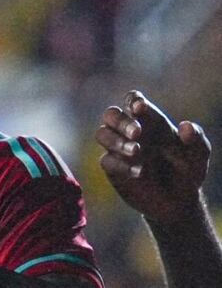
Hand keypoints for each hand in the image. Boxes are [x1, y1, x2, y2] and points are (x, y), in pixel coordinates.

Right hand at [96, 90, 210, 223]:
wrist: (177, 200)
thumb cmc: (187, 170)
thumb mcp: (198, 155)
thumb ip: (196, 138)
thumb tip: (185, 126)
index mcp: (149, 121)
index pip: (133, 101)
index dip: (133, 100)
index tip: (140, 107)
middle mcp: (130, 132)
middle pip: (111, 114)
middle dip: (121, 121)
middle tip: (137, 132)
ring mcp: (118, 149)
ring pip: (102, 133)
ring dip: (117, 140)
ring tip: (137, 151)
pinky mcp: (113, 168)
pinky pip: (107, 161)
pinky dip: (122, 165)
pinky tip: (140, 172)